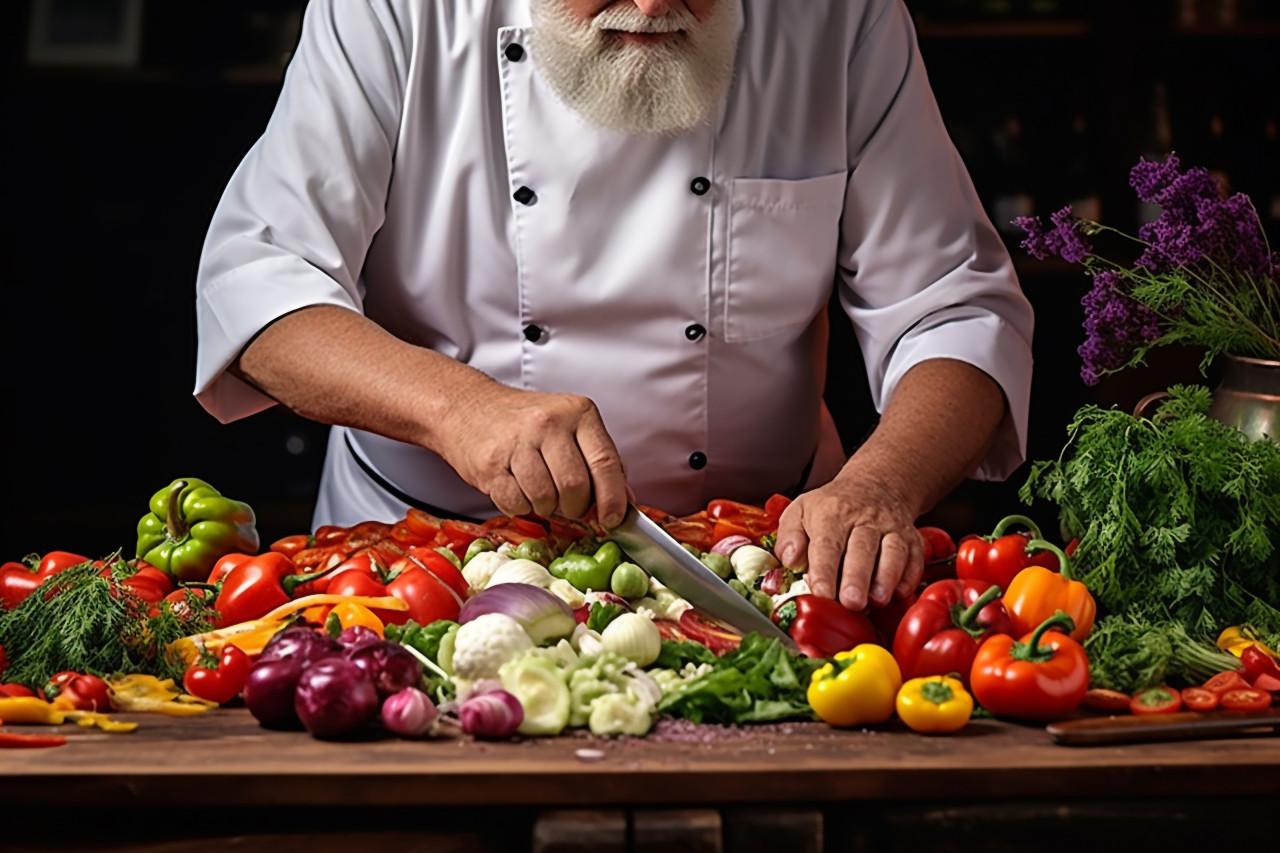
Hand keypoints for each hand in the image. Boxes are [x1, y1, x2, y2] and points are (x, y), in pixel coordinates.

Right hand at [435, 384, 628, 526]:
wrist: (468, 407)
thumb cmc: (523, 421)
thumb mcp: (569, 426)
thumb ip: (598, 459)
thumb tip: (625, 500)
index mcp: (578, 412)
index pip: (605, 462)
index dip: (613, 498)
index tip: (613, 518)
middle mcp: (549, 423)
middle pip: (575, 487)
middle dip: (576, 507)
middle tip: (569, 504)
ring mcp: (517, 442)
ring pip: (546, 499)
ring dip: (546, 507)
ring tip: (539, 491)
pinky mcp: (490, 463)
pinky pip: (516, 503)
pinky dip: (521, 506)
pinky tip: (517, 488)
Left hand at [772, 475, 924, 611]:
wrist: (874, 485)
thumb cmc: (832, 507)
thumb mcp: (800, 511)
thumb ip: (789, 536)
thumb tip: (788, 559)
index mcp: (832, 515)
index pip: (827, 544)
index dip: (825, 570)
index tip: (822, 593)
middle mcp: (864, 520)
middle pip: (862, 549)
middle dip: (857, 578)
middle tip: (851, 603)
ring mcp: (891, 528)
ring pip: (893, 552)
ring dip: (886, 578)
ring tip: (877, 601)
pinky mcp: (911, 539)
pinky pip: (915, 557)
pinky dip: (910, 576)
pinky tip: (899, 593)